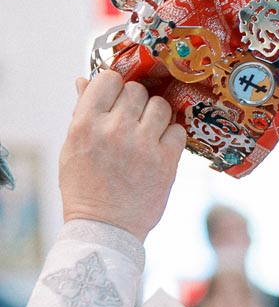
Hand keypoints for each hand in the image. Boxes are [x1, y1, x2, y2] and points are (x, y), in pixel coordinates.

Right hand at [59, 71, 185, 240]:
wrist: (106, 227)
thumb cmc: (85, 187)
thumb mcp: (72, 147)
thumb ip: (82, 112)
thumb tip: (85, 81)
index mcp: (86, 123)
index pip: (109, 79)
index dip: (115, 86)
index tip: (116, 99)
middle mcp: (115, 130)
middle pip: (136, 91)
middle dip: (135, 103)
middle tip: (132, 121)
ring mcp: (143, 145)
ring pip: (160, 106)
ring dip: (156, 116)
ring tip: (148, 133)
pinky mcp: (166, 162)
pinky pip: (178, 131)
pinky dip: (172, 136)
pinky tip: (161, 147)